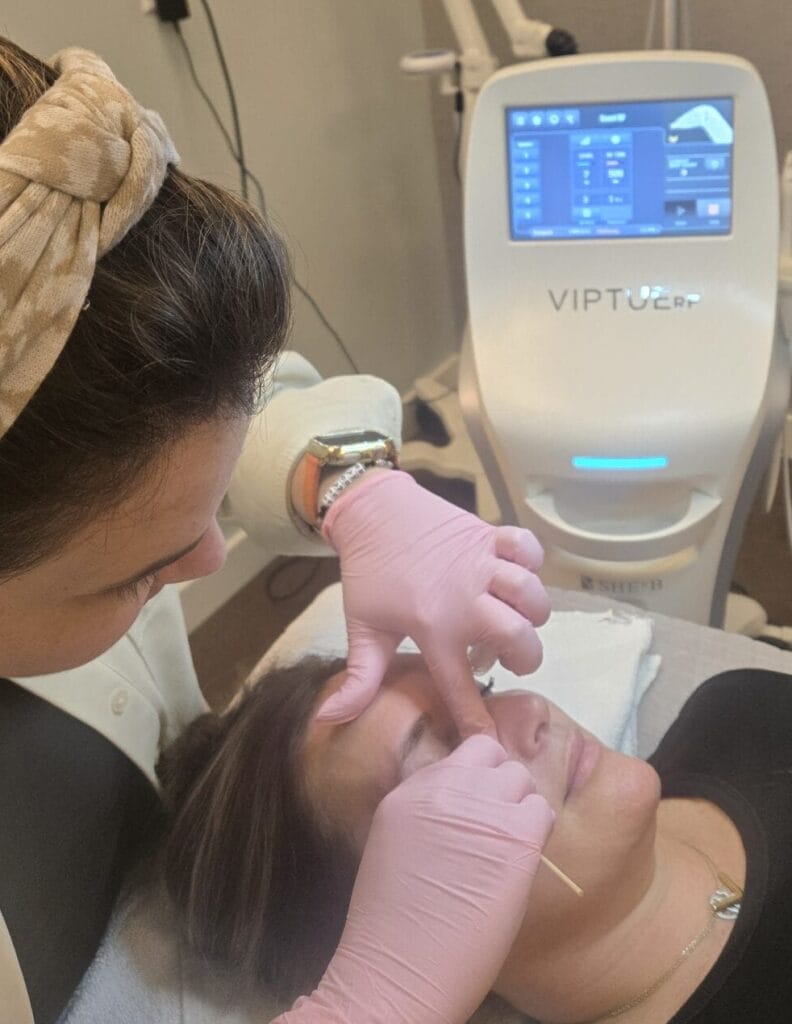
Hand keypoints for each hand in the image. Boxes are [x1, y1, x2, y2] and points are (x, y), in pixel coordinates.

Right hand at [275, 735, 553, 1023]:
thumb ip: (426, 813)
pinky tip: (522, 862)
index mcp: (407, 791)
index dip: (473, 779)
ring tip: (508, 847)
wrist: (396, 972)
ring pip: (520, 777)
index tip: (475, 807)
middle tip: (496, 825)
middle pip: (491, 754)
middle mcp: (442, 787)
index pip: (457, 754)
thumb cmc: (392, 929)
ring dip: (520, 805)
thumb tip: (463, 807)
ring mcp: (478, 808)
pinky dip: (538, 831)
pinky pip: (541, 811)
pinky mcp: (513, 837)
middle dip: (498, 784)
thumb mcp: (395, 846)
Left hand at [320, 470, 550, 736]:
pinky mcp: (490, 535)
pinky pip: (528, 547)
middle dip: (523, 659)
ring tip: (514, 618)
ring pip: (532, 596)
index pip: (462, 687)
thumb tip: (328, 721)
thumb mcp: (362, 628)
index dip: (477, 719)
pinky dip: (531, 561)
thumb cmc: (369, 574)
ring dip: (531, 614)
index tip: (490, 739)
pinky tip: (515, 573)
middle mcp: (465, 598)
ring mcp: (482, 564)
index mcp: (433, 628)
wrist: (372, 512)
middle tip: (506, 658)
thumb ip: (359, 678)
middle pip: (520, 639)